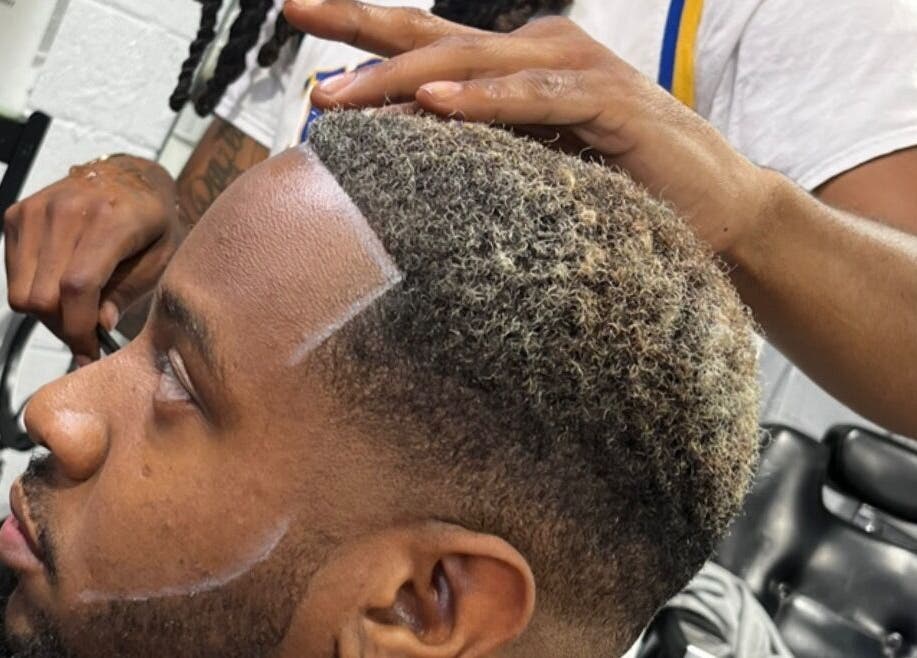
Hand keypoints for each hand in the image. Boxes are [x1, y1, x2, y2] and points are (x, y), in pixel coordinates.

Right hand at [3, 155, 183, 362]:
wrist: (130, 177)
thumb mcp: (162, 257)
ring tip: (78, 309)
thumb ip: (130, 290)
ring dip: (48, 313)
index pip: (77, 286)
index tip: (90, 353)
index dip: (79, 329)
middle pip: (43, 297)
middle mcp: (67, 210)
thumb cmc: (153, 221)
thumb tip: (100, 325)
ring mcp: (36, 210)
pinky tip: (61, 286)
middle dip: (65, 327)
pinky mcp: (16, 215)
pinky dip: (35, 291)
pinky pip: (12, 276)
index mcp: (111, 219)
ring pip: (22, 292)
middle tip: (88, 332)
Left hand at [284, 0, 775, 254]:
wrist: (716, 206)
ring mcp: (575, 69)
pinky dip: (484, 100)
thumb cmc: (619, 184)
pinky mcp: (608, 103)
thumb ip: (479, 150)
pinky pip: (536, 98)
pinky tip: (437, 102)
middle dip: (361, 28)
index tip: (299, 18)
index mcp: (516, 63)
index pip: (428, 42)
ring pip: (474, 62)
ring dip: (403, 75)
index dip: (363, 31)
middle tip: (296, 10)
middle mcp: (540, 50)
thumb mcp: (534, 163)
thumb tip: (405, 158)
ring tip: (342, 92)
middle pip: (436, 36)